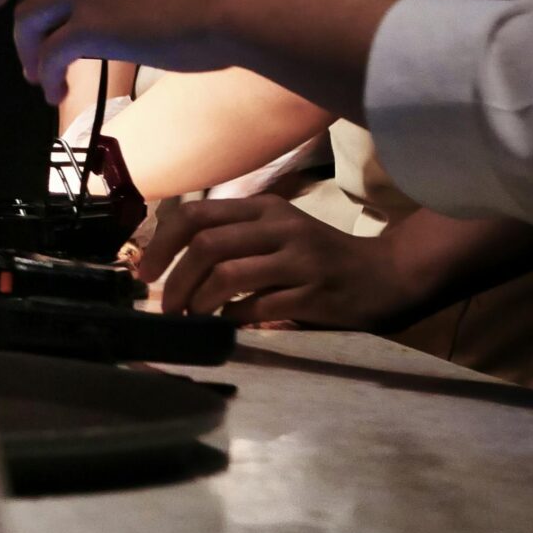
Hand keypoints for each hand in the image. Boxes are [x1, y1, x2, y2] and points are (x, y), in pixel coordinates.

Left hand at [130, 196, 415, 328]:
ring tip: (191, 316)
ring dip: (199, 300)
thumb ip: (233, 238)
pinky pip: (257, 306)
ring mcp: (298, 260)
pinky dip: (232, 318)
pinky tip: (226, 323)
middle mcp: (280, 227)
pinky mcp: (312, 294)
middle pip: (207, 245)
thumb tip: (170, 262)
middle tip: (166, 305)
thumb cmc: (319, 257)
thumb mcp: (277, 232)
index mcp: (264, 208)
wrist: (385, 276)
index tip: (147, 271)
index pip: (196, 214)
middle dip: (176, 279)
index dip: (163, 242)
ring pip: (228, 275)